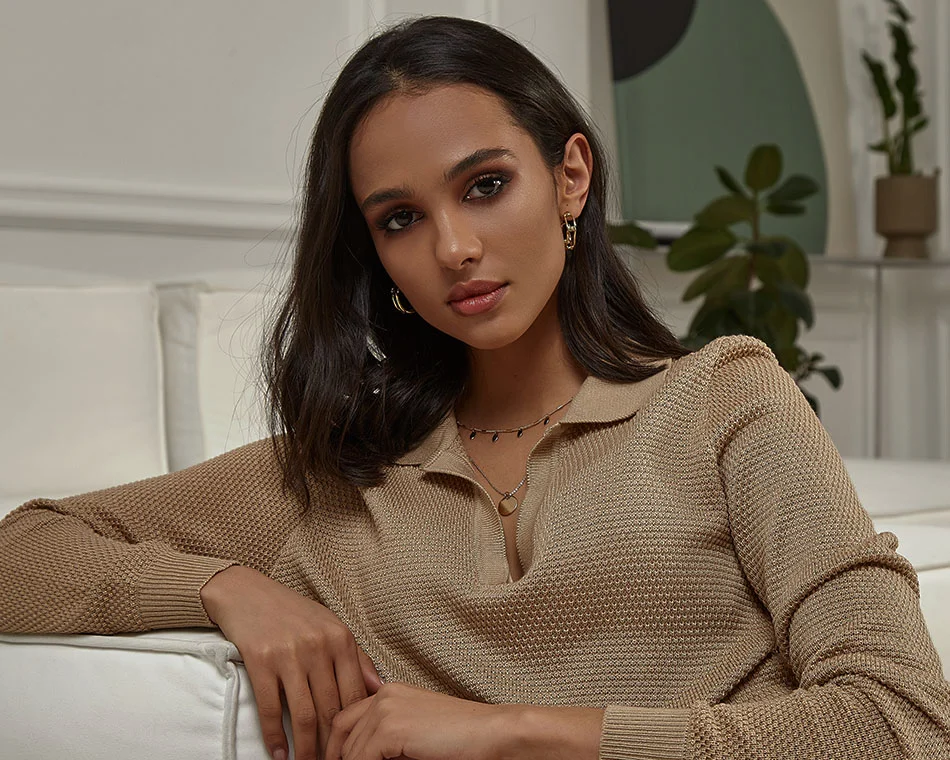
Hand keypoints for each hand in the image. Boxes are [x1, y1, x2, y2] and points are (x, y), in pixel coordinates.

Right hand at [200, 565, 382, 759]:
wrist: (247, 592)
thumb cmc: (292, 612)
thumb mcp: (330, 626)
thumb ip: (356, 657)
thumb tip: (378, 689)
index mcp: (341, 639)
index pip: (355, 694)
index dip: (357, 728)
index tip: (356, 748)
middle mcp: (319, 646)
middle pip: (331, 709)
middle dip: (333, 745)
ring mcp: (290, 654)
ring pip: (305, 715)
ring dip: (306, 749)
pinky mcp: (261, 661)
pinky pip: (271, 709)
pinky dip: (275, 737)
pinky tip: (279, 754)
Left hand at [324, 682, 508, 759]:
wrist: (492, 733)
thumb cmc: (461, 738)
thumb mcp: (415, 735)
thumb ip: (388, 740)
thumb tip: (360, 758)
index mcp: (391, 692)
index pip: (346, 719)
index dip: (337, 746)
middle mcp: (384, 695)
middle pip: (341, 731)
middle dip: (339, 756)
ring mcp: (386, 709)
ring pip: (350, 750)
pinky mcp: (391, 728)